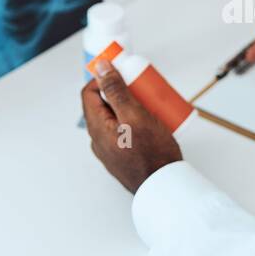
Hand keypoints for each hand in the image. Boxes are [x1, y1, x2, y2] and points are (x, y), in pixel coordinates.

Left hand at [81, 61, 182, 193]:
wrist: (164, 187)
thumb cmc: (152, 155)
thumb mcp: (135, 115)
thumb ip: (115, 91)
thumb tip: (100, 68)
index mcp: (97, 128)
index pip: (89, 94)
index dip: (104, 79)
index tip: (122, 72)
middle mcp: (99, 140)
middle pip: (104, 106)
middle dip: (123, 92)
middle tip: (142, 88)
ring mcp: (111, 150)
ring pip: (116, 119)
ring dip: (131, 107)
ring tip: (151, 104)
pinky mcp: (124, 157)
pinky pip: (125, 133)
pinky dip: (136, 122)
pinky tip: (153, 123)